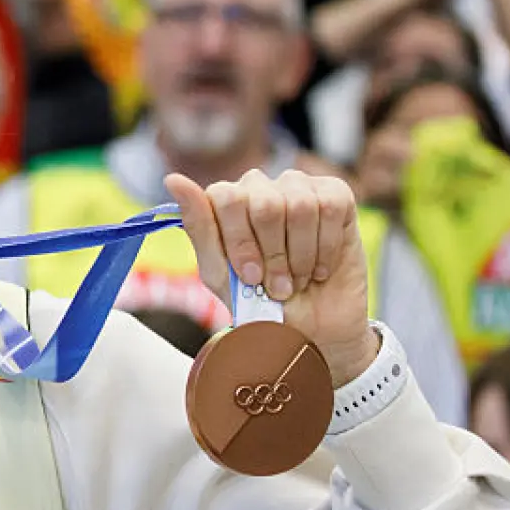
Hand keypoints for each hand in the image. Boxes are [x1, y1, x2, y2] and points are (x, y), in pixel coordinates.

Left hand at [167, 169, 379, 384]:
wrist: (308, 330)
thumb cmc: (257, 300)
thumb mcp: (219, 272)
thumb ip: (199, 225)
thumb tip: (173, 178)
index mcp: (226, 202)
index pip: (225, 196)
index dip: (240, 241)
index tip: (249, 277)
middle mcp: (260, 187)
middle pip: (264, 202)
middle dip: (273, 254)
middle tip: (277, 285)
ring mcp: (298, 187)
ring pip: (300, 205)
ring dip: (300, 255)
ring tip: (298, 279)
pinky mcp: (336, 194)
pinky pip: (331, 207)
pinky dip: (326, 247)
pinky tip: (321, 266)